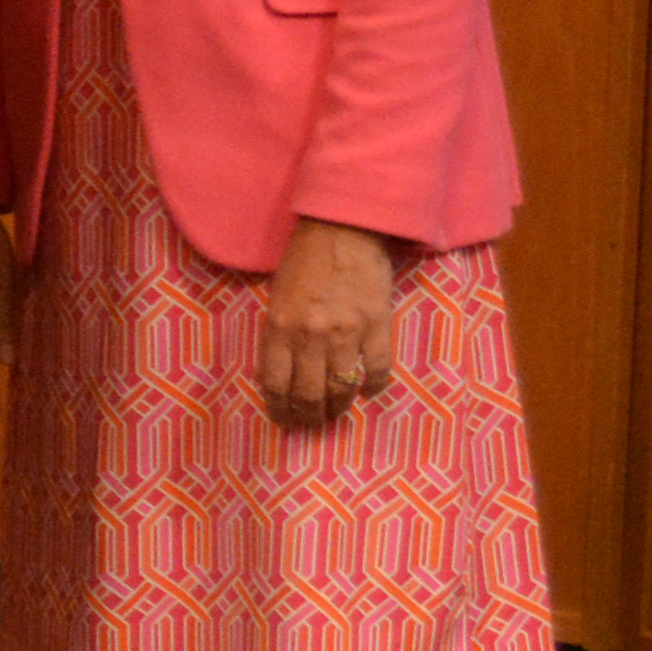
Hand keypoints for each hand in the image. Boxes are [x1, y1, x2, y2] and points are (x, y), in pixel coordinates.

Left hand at [255, 218, 399, 431]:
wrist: (344, 227)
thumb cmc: (305, 258)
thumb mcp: (277, 296)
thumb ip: (279, 333)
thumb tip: (284, 372)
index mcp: (278, 326)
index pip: (274, 382)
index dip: (279, 408)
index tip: (284, 419)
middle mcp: (309, 336)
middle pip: (308, 394)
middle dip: (308, 416)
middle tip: (312, 423)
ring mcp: (346, 333)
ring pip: (341, 388)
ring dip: (338, 407)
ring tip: (337, 412)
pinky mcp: (377, 327)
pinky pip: (377, 371)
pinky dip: (373, 387)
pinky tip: (369, 391)